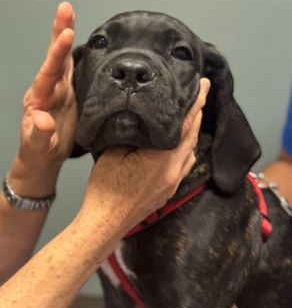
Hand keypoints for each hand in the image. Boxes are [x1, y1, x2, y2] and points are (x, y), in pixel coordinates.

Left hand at [11, 2, 76, 195]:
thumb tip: (40, 118)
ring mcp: (58, 89)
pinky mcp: (68, 92)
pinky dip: (74, 49)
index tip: (65, 36)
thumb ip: (39, 134)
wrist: (42, 158)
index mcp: (39, 99)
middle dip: (59, 33)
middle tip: (65, 9)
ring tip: (67, 10)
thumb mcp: (38, 148)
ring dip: (64, 33)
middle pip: (54, 57)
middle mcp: (48, 89)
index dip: (57, 54)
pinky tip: (78, 33)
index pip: (48, 73)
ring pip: (62, 57)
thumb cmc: (38, 154)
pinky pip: (71, 66)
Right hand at [79, 78, 209, 241]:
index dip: (194, 102)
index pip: (184, 123)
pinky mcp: (168, 190)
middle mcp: (174, 170)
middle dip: (196, 113)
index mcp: (162, 159)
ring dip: (193, 131)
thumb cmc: (105, 191)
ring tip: (192, 114)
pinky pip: (185, 163)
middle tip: (200, 93)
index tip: (202, 85)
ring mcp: (173, 182)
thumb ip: (131, 134)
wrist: (105, 223)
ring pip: (191, 150)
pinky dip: (187, 147)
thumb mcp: (113, 153)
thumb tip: (140, 121)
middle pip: (193, 135)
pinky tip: (183, 142)